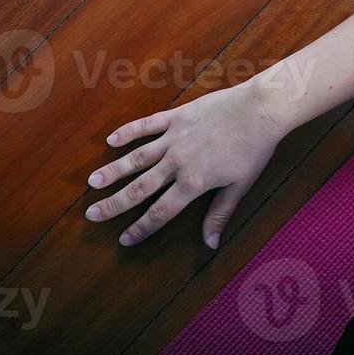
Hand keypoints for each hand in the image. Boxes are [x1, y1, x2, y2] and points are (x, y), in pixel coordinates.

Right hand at [84, 80, 286, 248]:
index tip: (124, 239)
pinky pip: (147, 125)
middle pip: (140, 188)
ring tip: (93, 182)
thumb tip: (210, 245)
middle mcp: (178, 163)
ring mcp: (175, 138)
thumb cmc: (255, 149)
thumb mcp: (240, 186)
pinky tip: (111, 140)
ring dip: (113, 171)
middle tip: (92, 215)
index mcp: (194, 183)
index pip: (160, 212)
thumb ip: (220, 214)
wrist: (261, 110)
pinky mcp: (178, 116)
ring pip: (136, 158)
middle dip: (115, 204)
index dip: (141, 228)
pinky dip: (128, 132)